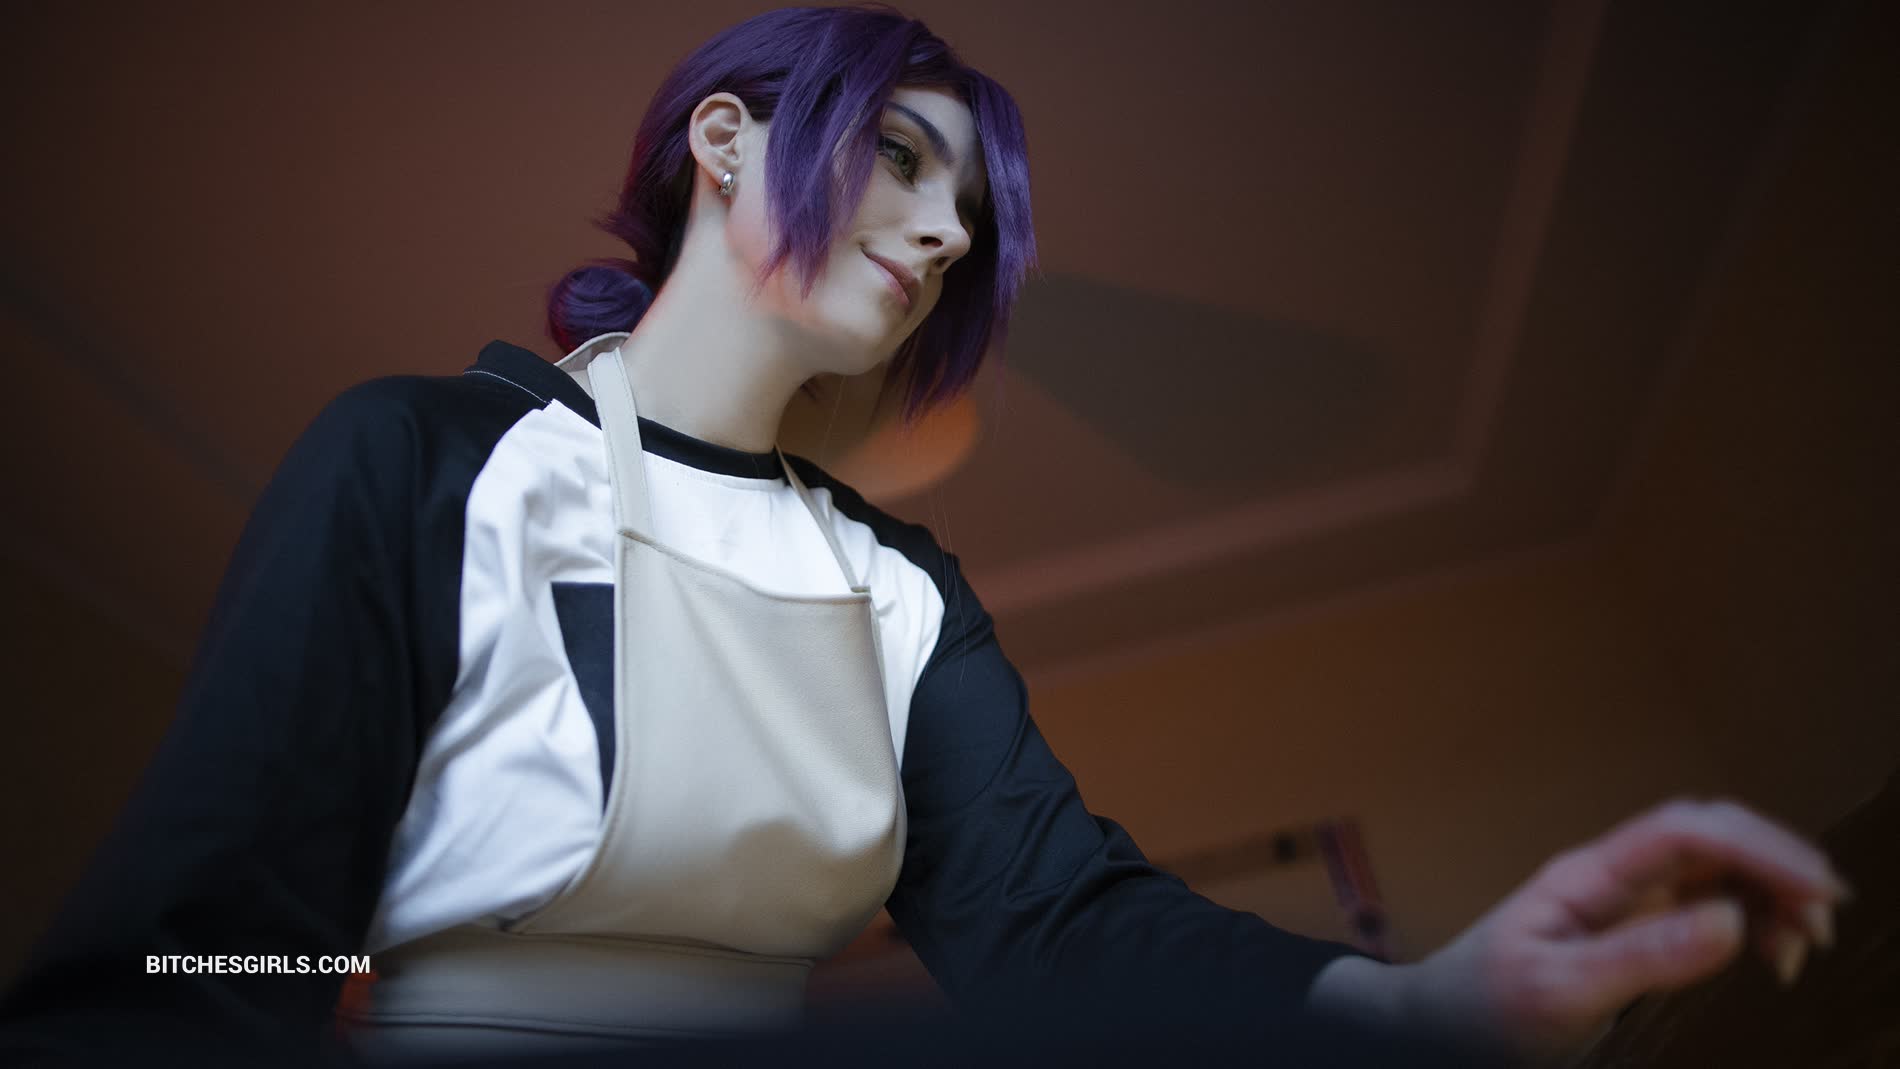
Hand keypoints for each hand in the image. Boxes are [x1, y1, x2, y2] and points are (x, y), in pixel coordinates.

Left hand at [1401, 797, 1849, 1065]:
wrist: (1436, 1025)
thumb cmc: (1483, 1006)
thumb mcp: (1560, 989)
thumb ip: (1642, 955)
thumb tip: (1732, 919)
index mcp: (1589, 875)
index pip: (1684, 832)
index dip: (1757, 847)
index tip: (1816, 888)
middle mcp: (1612, 878)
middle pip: (1709, 839)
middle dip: (1774, 863)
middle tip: (1825, 918)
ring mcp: (1623, 903)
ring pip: (1714, 871)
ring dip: (1768, 892)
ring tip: (1800, 946)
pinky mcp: (1631, 934)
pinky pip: (1704, 907)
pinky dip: (1749, 919)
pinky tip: (1767, 952)